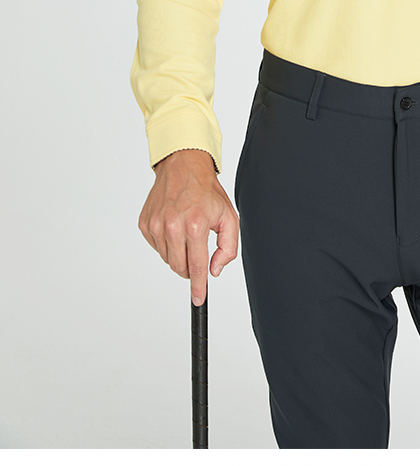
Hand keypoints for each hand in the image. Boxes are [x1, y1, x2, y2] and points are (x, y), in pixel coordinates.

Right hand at [138, 153, 238, 299]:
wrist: (182, 165)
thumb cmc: (206, 191)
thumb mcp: (228, 218)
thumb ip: (227, 249)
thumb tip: (214, 270)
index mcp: (194, 225)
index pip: (196, 267)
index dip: (198, 287)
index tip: (198, 299)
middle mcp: (173, 225)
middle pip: (180, 268)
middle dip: (190, 267)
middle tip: (196, 250)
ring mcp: (156, 225)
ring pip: (167, 260)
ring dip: (178, 254)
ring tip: (185, 233)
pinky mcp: (146, 224)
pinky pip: (157, 247)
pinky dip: (166, 244)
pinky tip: (173, 227)